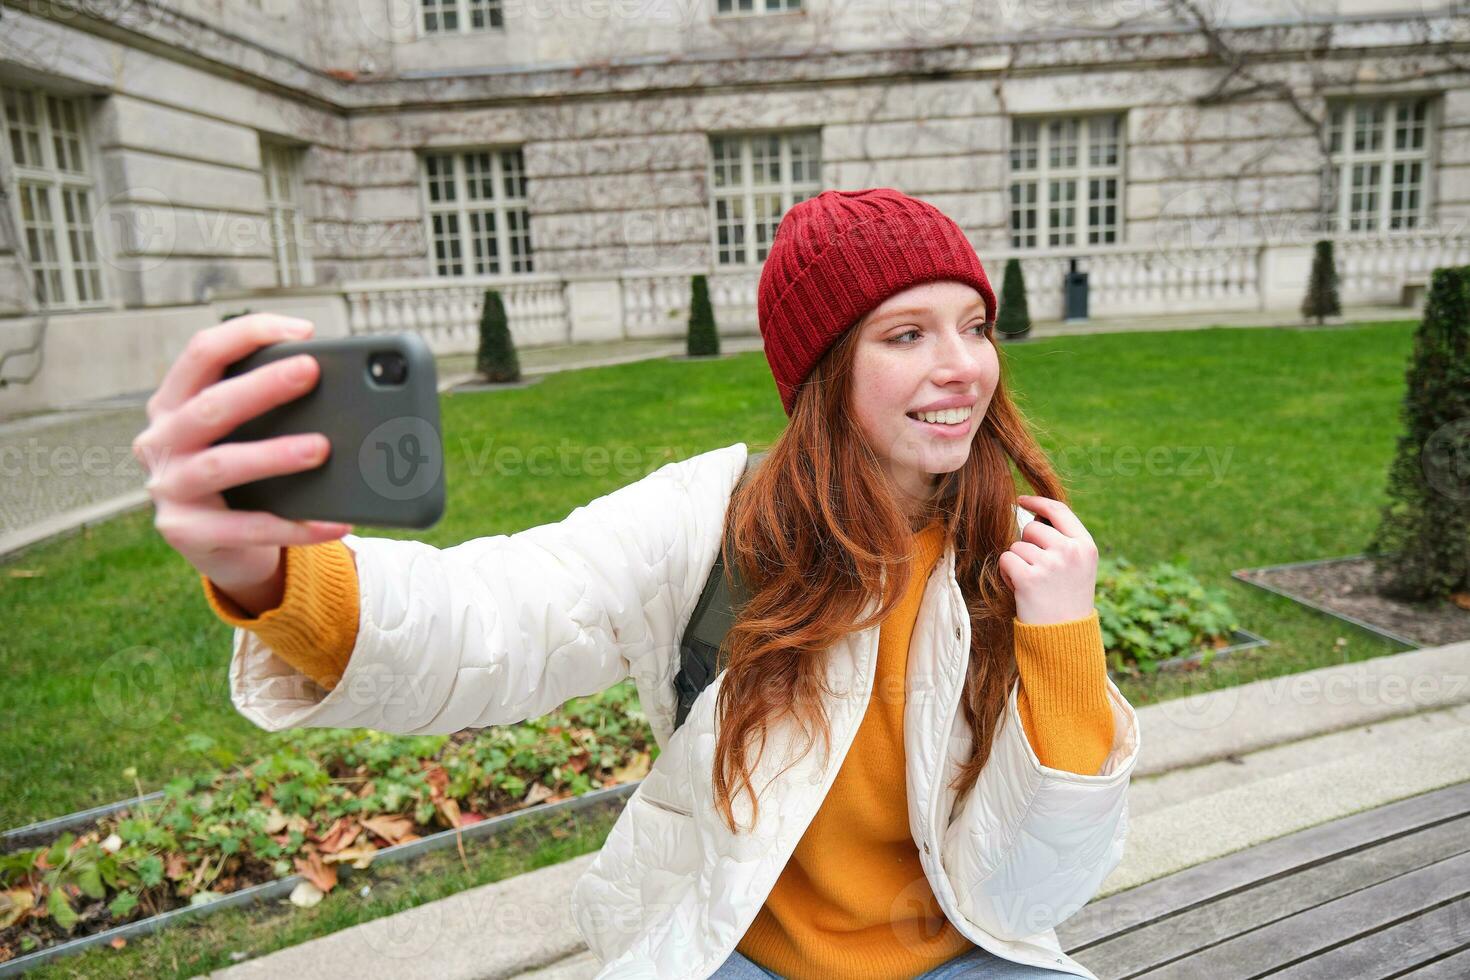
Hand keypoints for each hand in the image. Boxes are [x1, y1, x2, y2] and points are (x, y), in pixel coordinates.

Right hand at [131, 314, 351, 612]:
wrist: (219, 545)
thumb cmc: (241, 474)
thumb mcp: (244, 432)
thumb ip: (270, 406)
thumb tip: (342, 387)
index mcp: (173, 403)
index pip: (202, 352)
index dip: (249, 333)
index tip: (303, 331)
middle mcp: (161, 440)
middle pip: (210, 405)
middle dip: (262, 385)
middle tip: (311, 371)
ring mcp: (168, 488)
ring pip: (221, 464)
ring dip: (273, 454)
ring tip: (322, 447)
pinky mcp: (185, 532)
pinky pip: (246, 529)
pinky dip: (294, 525)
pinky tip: (335, 520)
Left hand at [999, 495, 1098, 625]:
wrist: (1065, 636)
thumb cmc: (1067, 600)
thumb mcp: (1078, 567)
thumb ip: (1063, 542)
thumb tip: (1034, 517)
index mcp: (1085, 546)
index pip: (1059, 511)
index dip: (1038, 502)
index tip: (1022, 500)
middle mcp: (1070, 551)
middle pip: (1032, 530)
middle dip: (1027, 547)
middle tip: (1037, 571)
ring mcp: (1050, 564)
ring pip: (1016, 547)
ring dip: (1017, 563)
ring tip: (1032, 584)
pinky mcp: (1028, 577)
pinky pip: (1005, 560)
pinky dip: (1006, 573)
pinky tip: (1020, 589)